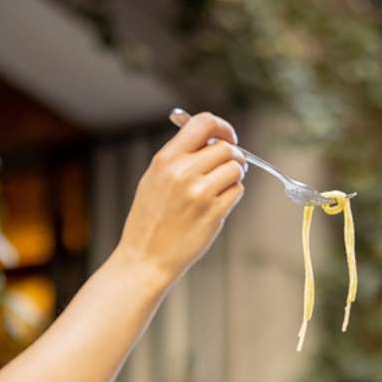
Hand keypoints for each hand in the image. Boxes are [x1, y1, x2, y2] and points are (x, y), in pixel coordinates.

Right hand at [114, 111, 246, 283]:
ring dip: (234, 176)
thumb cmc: (150, 220)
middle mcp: (183, 172)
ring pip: (236, 169)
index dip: (222, 127)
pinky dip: (232, 195)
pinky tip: (216, 205)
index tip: (228, 137)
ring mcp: (200, 193)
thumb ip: (179, 156)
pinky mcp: (213, 213)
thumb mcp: (154, 178)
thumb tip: (211, 138)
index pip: (203, 122)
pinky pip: (237, 191)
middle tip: (228, 168)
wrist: (145, 258)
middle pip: (226, 148)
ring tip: (220, 188)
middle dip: (233, 156)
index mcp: (166, 159)